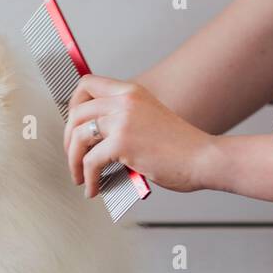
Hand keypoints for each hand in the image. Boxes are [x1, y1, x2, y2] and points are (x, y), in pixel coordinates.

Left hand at [63, 76, 220, 196]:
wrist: (203, 158)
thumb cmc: (181, 147)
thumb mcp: (148, 119)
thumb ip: (123, 120)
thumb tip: (93, 135)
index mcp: (131, 92)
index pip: (87, 84)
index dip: (73, 105)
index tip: (73, 126)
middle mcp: (125, 101)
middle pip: (77, 112)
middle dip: (69, 139)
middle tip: (73, 157)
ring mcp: (123, 120)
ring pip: (78, 136)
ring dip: (73, 161)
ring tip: (80, 177)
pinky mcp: (123, 142)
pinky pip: (90, 161)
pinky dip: (88, 178)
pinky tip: (94, 188)